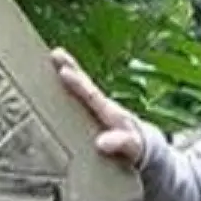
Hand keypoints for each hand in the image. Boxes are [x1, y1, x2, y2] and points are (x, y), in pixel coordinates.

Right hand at [51, 47, 144, 164]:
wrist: (145, 145)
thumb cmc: (138, 147)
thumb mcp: (133, 147)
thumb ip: (120, 143)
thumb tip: (100, 143)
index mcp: (111, 113)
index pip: (92, 96)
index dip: (78, 84)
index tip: (63, 72)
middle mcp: (104, 105)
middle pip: (86, 84)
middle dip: (72, 68)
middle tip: (56, 52)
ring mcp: (98, 107)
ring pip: (82, 86)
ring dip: (70, 70)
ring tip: (55, 53)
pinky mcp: (94, 112)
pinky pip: (80, 96)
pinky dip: (70, 84)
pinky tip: (57, 75)